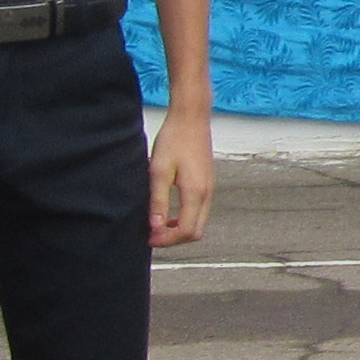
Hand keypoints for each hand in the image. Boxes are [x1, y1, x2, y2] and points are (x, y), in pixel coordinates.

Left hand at [146, 108, 214, 247]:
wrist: (191, 119)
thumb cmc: (174, 140)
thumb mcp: (159, 171)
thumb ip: (158, 201)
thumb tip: (156, 226)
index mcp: (195, 192)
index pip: (186, 230)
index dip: (167, 240)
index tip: (149, 237)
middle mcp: (207, 194)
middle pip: (196, 232)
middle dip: (175, 239)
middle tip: (154, 235)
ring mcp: (210, 189)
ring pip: (199, 223)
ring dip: (180, 229)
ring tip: (159, 224)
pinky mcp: (208, 184)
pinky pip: (200, 211)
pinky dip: (185, 218)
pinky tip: (170, 211)